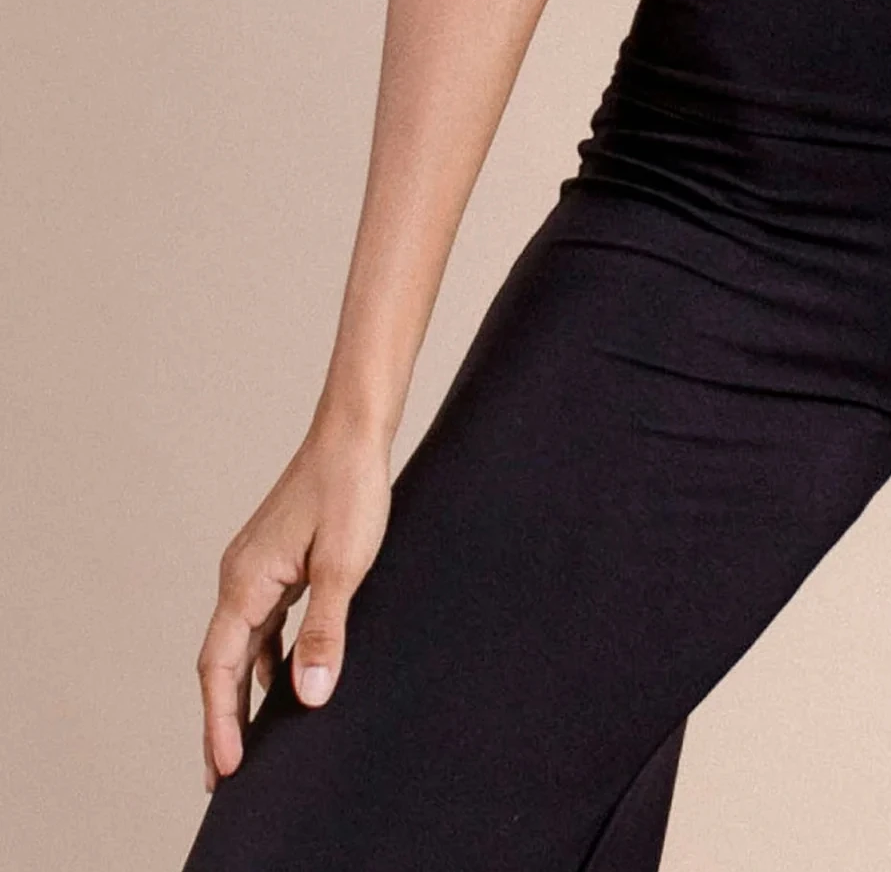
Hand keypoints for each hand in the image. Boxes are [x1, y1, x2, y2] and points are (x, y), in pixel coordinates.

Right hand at [195, 420, 391, 789]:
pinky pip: (262, 623)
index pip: (220, 668)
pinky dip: (264, 657)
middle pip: (222, 662)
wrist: (354, 433)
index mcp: (245, 581)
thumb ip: (325, 632)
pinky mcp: (277, 560)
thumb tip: (308, 696)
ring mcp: (257, 567)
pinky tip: (281, 678)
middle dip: (221, 718)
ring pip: (241, 643)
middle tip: (224, 774)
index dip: (219, 721)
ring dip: (242, 690)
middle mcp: (240, 576)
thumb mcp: (343, 566)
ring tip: (248, 739)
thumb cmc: (350, 491)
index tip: (225, 768)